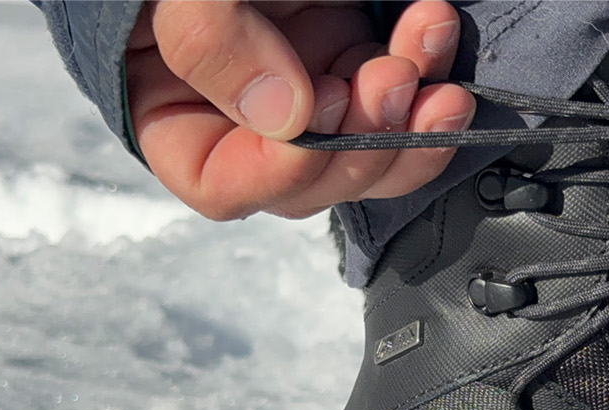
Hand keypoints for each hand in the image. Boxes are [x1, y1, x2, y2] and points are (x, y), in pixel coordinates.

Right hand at [127, 0, 476, 220]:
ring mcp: (310, 96)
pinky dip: (429, 72)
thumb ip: (211, 40)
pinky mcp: (360, 65)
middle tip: (392, 77)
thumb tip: (286, 118)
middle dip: (363, 139)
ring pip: (373, 154)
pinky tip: (433, 27)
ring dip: (413, 116)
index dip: (274, 172)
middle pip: (314, 181)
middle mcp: (247, 119)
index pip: (220, 183)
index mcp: (175, 109)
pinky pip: (405, 103)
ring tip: (428, 40)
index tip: (316, 116)